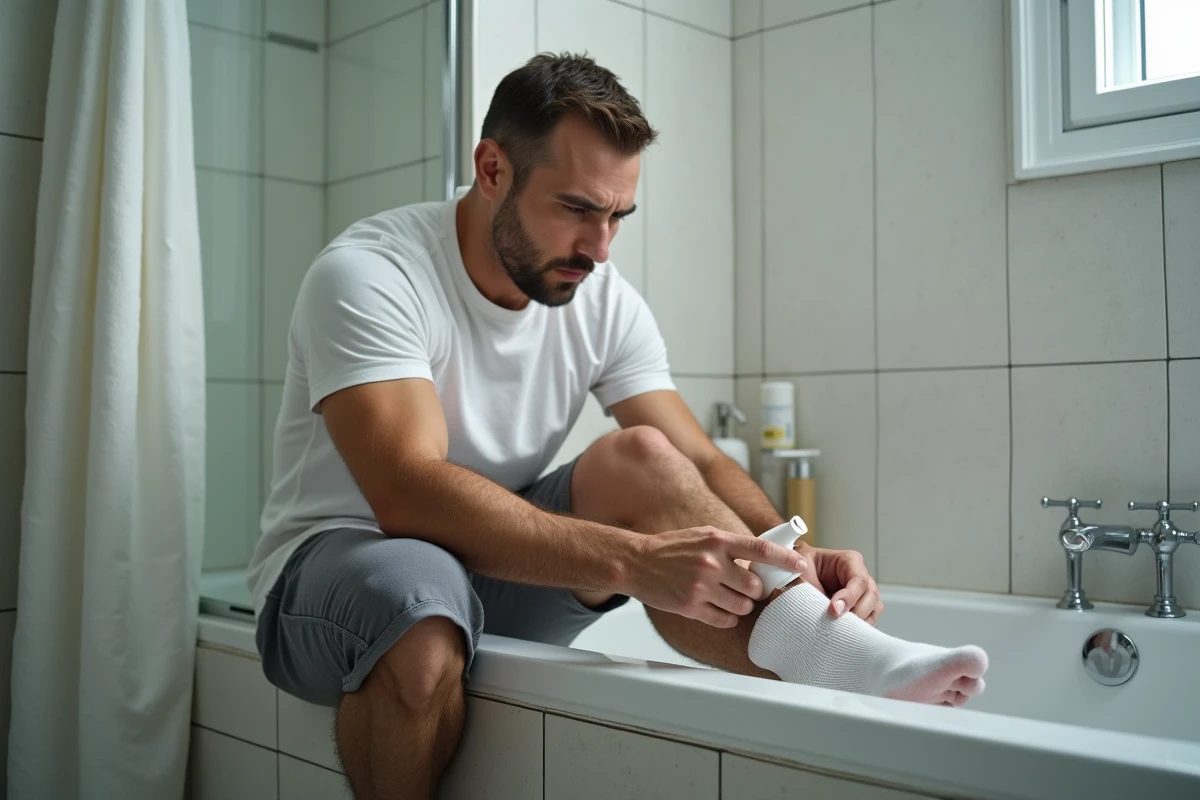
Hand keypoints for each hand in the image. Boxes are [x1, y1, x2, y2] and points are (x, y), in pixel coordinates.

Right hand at [627, 527, 807, 627]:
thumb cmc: (671, 548)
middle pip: (755, 586)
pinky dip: (727, 616)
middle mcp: (711, 563)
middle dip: (755, 590)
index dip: (785, 559)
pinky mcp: (691, 606)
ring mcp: (701, 586)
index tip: (801, 565)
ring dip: (741, 605)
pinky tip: (717, 607)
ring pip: (742, 606)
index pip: (761, 549)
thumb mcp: (704, 535)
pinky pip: (724, 619)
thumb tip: (761, 559)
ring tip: (727, 596)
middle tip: (746, 588)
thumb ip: (731, 545)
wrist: (635, 561)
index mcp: (718, 541)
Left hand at [799, 545, 882, 624]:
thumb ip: (812, 586)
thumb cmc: (801, 570)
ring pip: (874, 608)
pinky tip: (844, 631)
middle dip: (857, 611)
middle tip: (837, 620)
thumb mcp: (803, 571)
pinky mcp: (861, 607)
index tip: (833, 610)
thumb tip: (827, 607)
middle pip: (871, 595)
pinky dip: (860, 627)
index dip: (849, 596)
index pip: (859, 579)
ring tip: (841, 629)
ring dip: (860, 621)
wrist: (795, 577)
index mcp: (849, 561)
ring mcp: (863, 592)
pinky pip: (869, 618)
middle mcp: (860, 575)